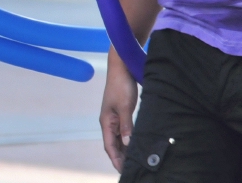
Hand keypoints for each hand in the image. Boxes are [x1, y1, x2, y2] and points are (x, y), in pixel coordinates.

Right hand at [100, 53, 138, 171]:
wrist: (121, 69)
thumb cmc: (121, 86)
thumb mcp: (125, 107)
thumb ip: (126, 126)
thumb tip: (128, 144)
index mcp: (106, 121)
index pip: (109, 146)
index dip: (115, 159)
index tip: (123, 170)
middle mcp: (108, 122)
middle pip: (113, 145)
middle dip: (120, 158)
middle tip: (131, 169)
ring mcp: (114, 118)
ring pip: (118, 139)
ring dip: (124, 150)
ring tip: (134, 162)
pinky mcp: (121, 114)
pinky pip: (124, 132)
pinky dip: (128, 141)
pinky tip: (135, 145)